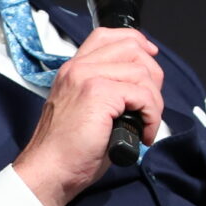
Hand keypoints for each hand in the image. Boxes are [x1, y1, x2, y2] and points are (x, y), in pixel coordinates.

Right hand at [11, 27, 164, 205]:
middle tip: (151, 107)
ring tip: (147, 125)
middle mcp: (79, 68)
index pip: (107, 35)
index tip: (151, 58)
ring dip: (155, 102)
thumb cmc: (69, 149)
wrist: (50, 170)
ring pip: (142, 72)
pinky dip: (152, 115)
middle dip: (153, 76)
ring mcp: (88, 78)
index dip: (137, 42)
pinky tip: (144, 134)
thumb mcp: (87, 110)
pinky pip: (142, 94)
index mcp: (74, 69)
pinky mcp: (98, 93)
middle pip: (132, 48)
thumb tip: (143, 87)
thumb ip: (108, 90)